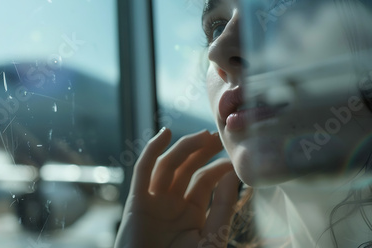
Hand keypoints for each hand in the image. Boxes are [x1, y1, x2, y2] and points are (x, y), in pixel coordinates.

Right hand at [114, 128, 240, 247]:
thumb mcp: (212, 238)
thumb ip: (222, 207)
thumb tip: (231, 175)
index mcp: (192, 213)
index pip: (206, 181)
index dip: (219, 167)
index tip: (234, 156)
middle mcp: (172, 203)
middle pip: (187, 168)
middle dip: (202, 150)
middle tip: (218, 136)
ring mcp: (154, 201)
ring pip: (169, 166)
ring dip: (184, 148)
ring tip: (204, 135)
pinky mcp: (137, 202)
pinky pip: (143, 171)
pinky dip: (152, 150)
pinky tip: (166, 134)